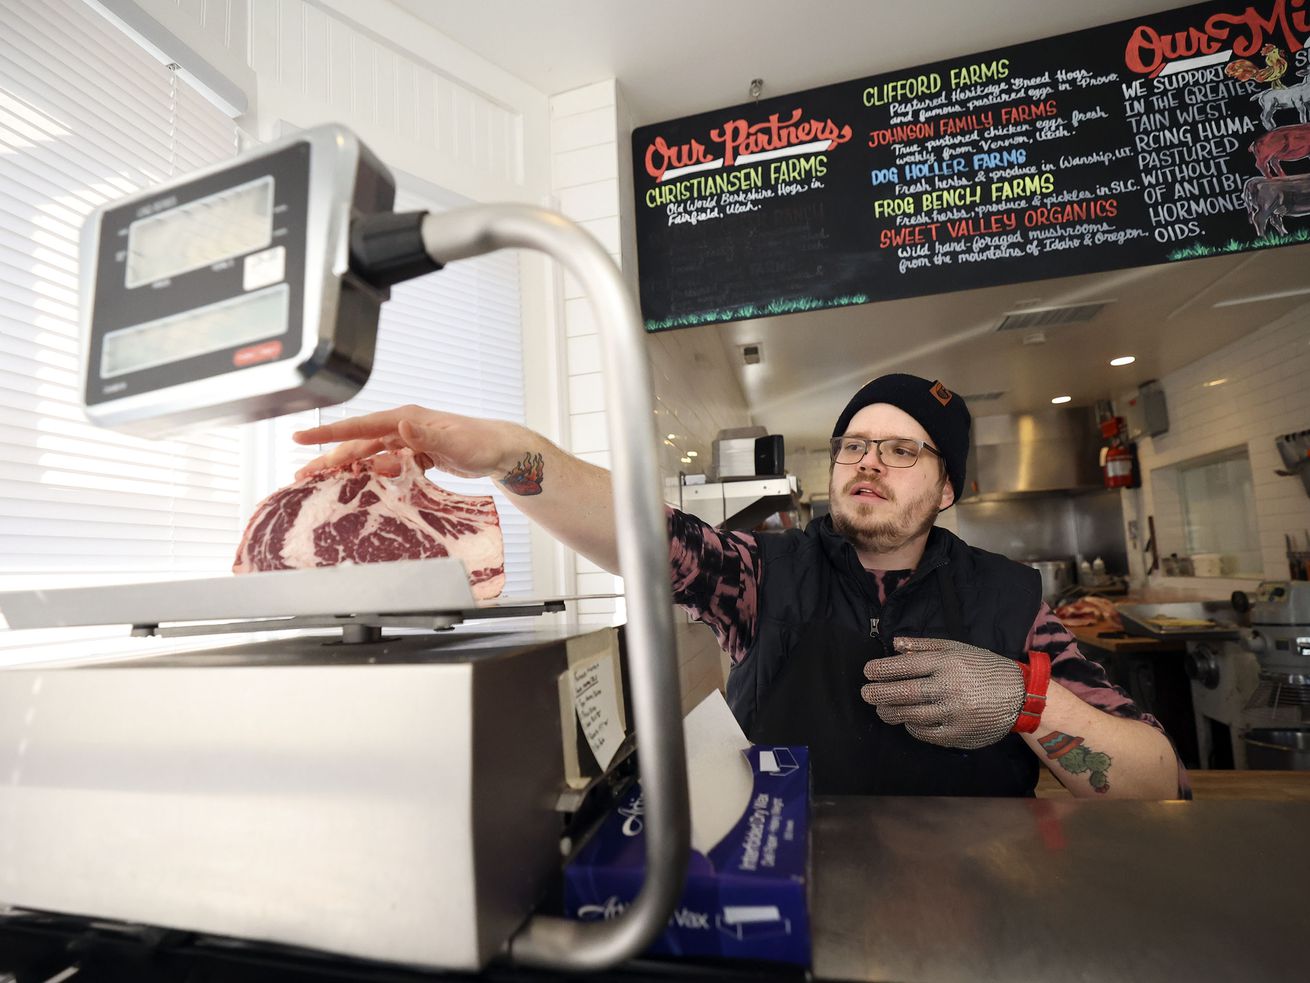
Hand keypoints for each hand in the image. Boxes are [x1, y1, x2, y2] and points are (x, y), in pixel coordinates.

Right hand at [292, 405, 526, 480]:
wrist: (499, 450)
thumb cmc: (480, 443)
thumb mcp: (454, 442)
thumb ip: (428, 436)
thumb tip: (402, 426)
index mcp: (405, 419)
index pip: (360, 426)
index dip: (330, 434)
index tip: (302, 438)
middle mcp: (402, 428)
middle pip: (357, 444)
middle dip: (328, 457)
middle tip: (301, 474)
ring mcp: (407, 442)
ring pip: (368, 456)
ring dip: (345, 468)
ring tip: (320, 483)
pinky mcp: (414, 456)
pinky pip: (385, 466)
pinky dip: (370, 475)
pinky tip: (357, 486)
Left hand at [860, 637, 1024, 749]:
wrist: (1020, 697)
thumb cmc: (985, 668)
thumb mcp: (958, 648)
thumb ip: (925, 646)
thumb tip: (895, 644)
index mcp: (948, 663)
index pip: (905, 666)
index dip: (882, 669)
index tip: (868, 672)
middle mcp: (949, 687)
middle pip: (903, 692)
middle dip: (878, 693)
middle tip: (866, 693)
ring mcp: (954, 713)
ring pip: (911, 715)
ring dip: (890, 712)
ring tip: (881, 708)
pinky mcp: (959, 734)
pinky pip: (926, 733)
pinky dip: (912, 726)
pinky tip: (906, 720)